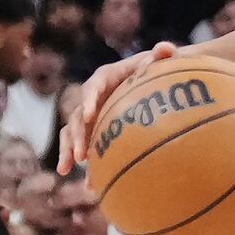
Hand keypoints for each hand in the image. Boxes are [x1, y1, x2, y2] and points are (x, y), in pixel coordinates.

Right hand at [58, 41, 177, 173]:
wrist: (159, 81)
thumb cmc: (162, 69)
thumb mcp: (165, 60)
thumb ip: (166, 54)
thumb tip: (166, 48)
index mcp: (107, 78)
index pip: (93, 87)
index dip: (89, 100)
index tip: (89, 114)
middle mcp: (94, 96)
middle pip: (78, 115)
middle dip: (77, 136)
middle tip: (80, 156)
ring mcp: (93, 114)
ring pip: (73, 133)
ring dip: (69, 150)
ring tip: (67, 169)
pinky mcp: (97, 129)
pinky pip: (85, 146)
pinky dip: (85, 164)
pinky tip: (89, 187)